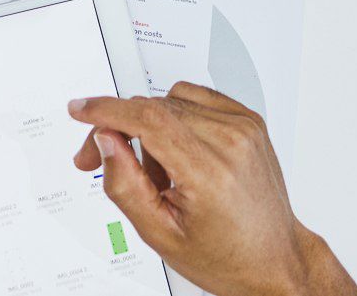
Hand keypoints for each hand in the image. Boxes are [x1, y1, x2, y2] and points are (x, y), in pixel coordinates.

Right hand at [69, 82, 356, 295]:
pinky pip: (193, 97)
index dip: (105, 111)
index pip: (147, 119)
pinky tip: (177, 150)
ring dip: (150, 127)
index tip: (80, 110)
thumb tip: (105, 141)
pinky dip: (175, 117)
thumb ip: (124, 185)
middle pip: (152, 108)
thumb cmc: (228, 256)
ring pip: (169, 101)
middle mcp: (231, 142)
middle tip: (102, 157)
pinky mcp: (248, 119)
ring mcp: (243, 126)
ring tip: (159, 170)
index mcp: (210, 172)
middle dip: (117, 127)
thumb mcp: (161, 234)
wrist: (275, 260)